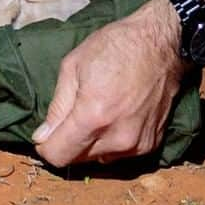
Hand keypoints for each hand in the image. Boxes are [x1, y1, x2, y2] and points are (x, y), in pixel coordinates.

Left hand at [33, 0, 186, 166]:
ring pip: (99, 159)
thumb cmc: (117, 46)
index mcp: (93, 117)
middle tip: (77, 113)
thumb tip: (43, 136)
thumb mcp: (73, 65)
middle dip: (70, 142)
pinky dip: (113, 141)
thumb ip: (57, 107)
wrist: (162, 44)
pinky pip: (121, 154)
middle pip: (78, 160)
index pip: (58, 155)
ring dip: (93, 143)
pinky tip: (118, 115)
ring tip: (100, 111)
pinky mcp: (150, 144)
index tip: (48, 133)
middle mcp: (116, 138)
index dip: (47, 146)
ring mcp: (136, 144)